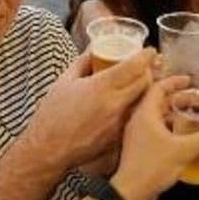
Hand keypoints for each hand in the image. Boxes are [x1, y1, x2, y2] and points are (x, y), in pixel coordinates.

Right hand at [26, 49, 154, 169]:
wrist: (48, 149)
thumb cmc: (52, 115)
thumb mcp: (65, 81)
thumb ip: (82, 62)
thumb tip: (93, 50)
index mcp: (102, 86)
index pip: (135, 66)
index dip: (146, 56)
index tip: (150, 51)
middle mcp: (115, 104)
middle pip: (145, 82)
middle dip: (150, 71)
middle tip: (147, 66)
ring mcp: (119, 123)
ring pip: (143, 101)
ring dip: (145, 90)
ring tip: (140, 84)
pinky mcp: (119, 138)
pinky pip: (135, 118)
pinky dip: (137, 108)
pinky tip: (129, 105)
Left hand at [111, 76, 198, 199]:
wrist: (131, 192)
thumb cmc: (152, 166)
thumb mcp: (184, 150)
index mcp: (146, 113)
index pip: (159, 87)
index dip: (175, 81)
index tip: (191, 80)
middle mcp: (140, 119)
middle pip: (161, 101)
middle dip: (181, 98)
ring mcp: (139, 132)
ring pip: (159, 115)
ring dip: (177, 113)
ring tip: (195, 115)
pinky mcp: (140, 145)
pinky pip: (157, 127)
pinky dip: (171, 125)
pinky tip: (184, 134)